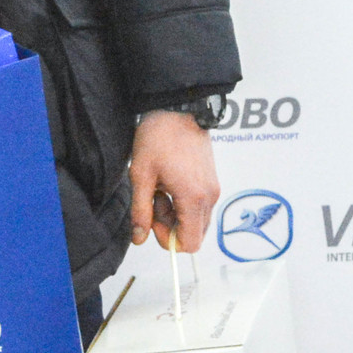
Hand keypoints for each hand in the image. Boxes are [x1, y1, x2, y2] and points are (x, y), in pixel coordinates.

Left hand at [128, 110, 219, 252]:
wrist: (178, 109)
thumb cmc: (160, 136)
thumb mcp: (141, 175)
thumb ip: (140, 211)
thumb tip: (139, 237)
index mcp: (193, 197)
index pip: (189, 243)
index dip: (167, 239)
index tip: (152, 221)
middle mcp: (209, 196)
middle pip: (194, 234)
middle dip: (170, 225)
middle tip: (153, 201)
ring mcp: (212, 188)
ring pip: (196, 220)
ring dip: (176, 213)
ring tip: (160, 188)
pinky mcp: (211, 181)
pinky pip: (199, 205)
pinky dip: (183, 202)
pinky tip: (169, 182)